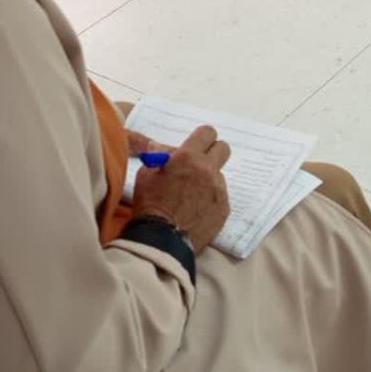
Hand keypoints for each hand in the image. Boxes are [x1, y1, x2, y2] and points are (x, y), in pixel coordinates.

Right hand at [130, 125, 230, 252]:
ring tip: (191, 196)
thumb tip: (161, 148)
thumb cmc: (150, 205)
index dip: (202, 138)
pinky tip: (196, 210)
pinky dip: (210, 200)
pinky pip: (220, 197)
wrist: (161, 239)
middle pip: (223, 149)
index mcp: (188, 157)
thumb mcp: (146, 174)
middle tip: (199, 165)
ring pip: (219, 176)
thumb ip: (159, 157)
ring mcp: (219, 190)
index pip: (207, 133)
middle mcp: (208, 170)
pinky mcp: (224, 209)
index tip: (197, 145)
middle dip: (212, 153)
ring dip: (208, 180)